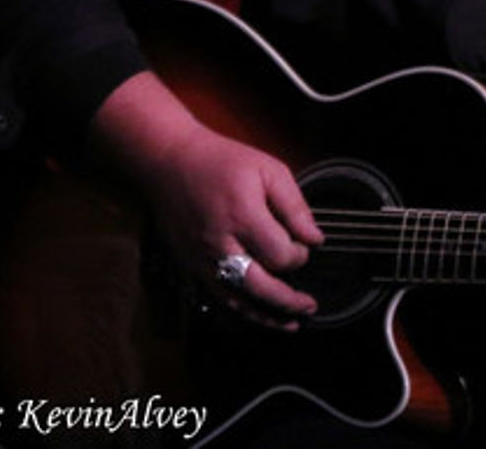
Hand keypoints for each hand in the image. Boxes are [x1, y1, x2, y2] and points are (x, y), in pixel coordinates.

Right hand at [88, 72, 323, 328]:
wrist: (169, 161)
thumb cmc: (223, 161)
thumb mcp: (269, 170)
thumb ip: (295, 206)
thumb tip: (315, 239)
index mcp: (243, 217)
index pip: (280, 254)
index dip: (299, 255)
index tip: (304, 245)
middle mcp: (220, 244)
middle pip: (260, 286)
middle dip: (289, 300)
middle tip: (310, 305)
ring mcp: (202, 259)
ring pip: (237, 300)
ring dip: (267, 315)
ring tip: (292, 323)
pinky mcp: (190, 265)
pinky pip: (217, 297)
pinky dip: (241, 311)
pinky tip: (259, 316)